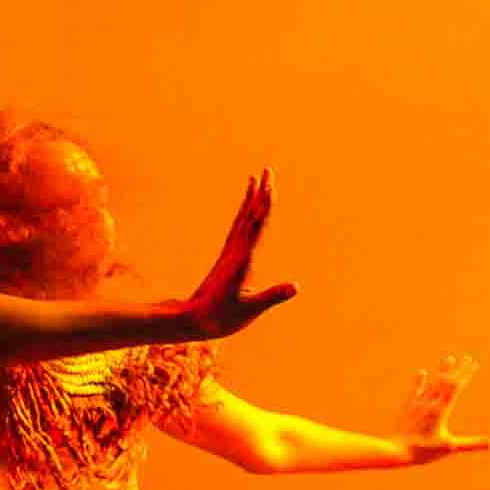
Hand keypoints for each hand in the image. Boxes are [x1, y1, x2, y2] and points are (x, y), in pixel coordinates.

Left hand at [176, 173, 298, 341]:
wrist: (192, 320)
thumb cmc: (220, 318)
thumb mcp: (250, 310)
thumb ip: (273, 296)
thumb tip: (296, 286)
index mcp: (243, 259)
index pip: (258, 225)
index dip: (265, 205)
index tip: (270, 185)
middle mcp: (235, 251)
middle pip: (250, 214)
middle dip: (260, 192)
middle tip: (266, 169)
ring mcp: (230, 253)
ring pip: (242, 219)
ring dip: (250, 198)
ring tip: (254, 180)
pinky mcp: (227, 259)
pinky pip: (237, 229)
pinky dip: (243, 215)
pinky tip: (245, 210)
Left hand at [399, 354, 489, 461]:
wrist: (394, 450)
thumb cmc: (423, 451)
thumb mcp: (450, 447)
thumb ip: (472, 444)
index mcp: (441, 410)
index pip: (456, 387)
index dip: (466, 374)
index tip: (474, 363)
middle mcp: (430, 403)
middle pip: (447, 381)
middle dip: (458, 369)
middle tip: (467, 357)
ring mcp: (418, 404)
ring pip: (432, 383)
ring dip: (442, 370)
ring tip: (449, 358)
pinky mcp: (408, 408)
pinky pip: (415, 391)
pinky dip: (420, 381)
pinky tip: (422, 372)